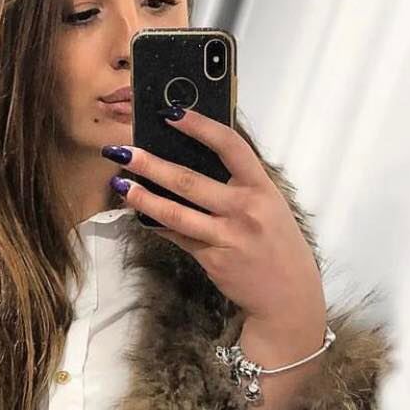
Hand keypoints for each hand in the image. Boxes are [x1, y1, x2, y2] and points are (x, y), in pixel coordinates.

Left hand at [106, 108, 324, 326]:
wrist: (288, 296)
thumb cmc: (277, 245)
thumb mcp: (269, 207)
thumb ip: (239, 186)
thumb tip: (193, 161)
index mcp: (262, 188)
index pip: (230, 146)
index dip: (200, 126)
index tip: (172, 113)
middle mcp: (245, 209)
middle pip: (189, 181)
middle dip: (151, 164)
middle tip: (124, 150)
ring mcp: (228, 236)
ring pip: (175, 212)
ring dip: (143, 197)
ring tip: (120, 183)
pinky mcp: (213, 259)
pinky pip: (178, 236)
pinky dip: (157, 224)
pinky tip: (141, 213)